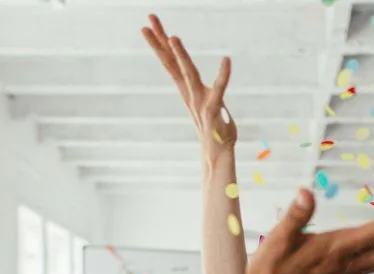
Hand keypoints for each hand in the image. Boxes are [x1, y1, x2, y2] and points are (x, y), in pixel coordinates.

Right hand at [141, 14, 235, 151]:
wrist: (217, 154)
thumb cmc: (216, 130)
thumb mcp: (209, 107)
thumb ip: (206, 94)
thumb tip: (204, 85)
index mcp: (187, 91)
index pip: (170, 63)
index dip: (159, 45)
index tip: (147, 27)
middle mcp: (190, 93)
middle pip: (171, 63)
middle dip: (160, 40)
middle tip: (149, 20)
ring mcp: (200, 102)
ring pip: (188, 74)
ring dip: (181, 56)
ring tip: (173, 37)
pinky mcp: (214, 110)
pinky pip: (219, 89)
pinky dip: (223, 75)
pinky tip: (227, 60)